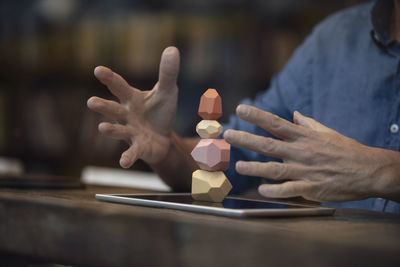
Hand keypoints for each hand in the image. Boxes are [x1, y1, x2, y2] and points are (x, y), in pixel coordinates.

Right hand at [87, 47, 179, 167]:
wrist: (162, 138)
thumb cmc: (160, 112)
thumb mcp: (167, 91)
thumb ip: (168, 73)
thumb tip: (173, 48)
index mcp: (132, 99)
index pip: (119, 86)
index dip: (109, 78)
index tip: (98, 70)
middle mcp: (126, 115)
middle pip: (113, 109)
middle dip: (103, 106)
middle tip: (91, 102)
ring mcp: (130, 132)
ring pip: (119, 131)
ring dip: (111, 130)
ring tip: (103, 127)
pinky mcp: (138, 147)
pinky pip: (132, 152)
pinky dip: (127, 157)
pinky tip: (123, 162)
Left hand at [224, 104, 399, 201]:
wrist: (369, 171)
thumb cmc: (346, 150)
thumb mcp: (327, 132)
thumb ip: (308, 124)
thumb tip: (294, 114)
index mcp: (304, 137)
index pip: (276, 123)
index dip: (257, 116)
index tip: (241, 109)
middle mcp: (302, 152)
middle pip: (269, 145)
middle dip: (246, 139)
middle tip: (228, 135)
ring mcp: (306, 171)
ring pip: (275, 169)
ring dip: (255, 168)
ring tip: (238, 166)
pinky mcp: (312, 188)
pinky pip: (290, 189)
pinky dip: (275, 190)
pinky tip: (262, 190)